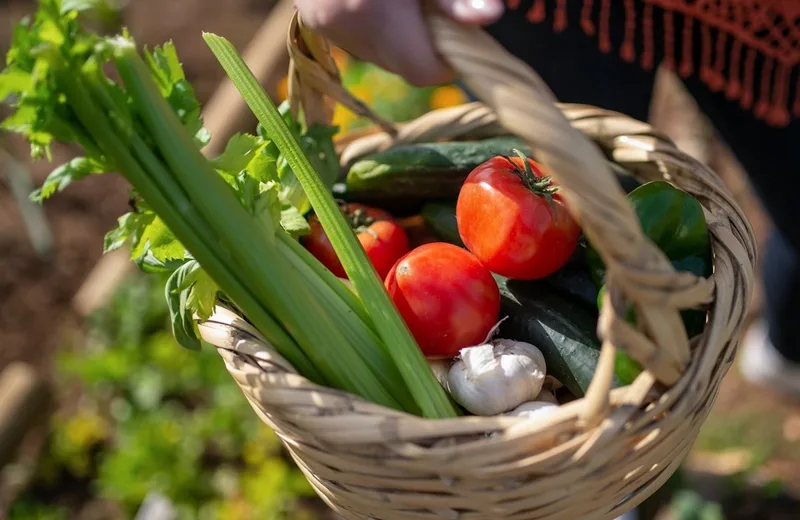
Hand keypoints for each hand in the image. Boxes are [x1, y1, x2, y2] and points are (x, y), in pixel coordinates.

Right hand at [294, 0, 504, 86]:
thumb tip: (489, 17)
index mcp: (375, 13)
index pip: (423, 70)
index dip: (447, 60)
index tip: (460, 37)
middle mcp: (344, 27)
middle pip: (401, 64)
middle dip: (424, 43)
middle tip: (432, 8)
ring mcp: (322, 24)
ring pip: (379, 53)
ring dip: (398, 35)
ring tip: (401, 0)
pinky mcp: (312, 18)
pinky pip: (355, 38)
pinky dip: (373, 24)